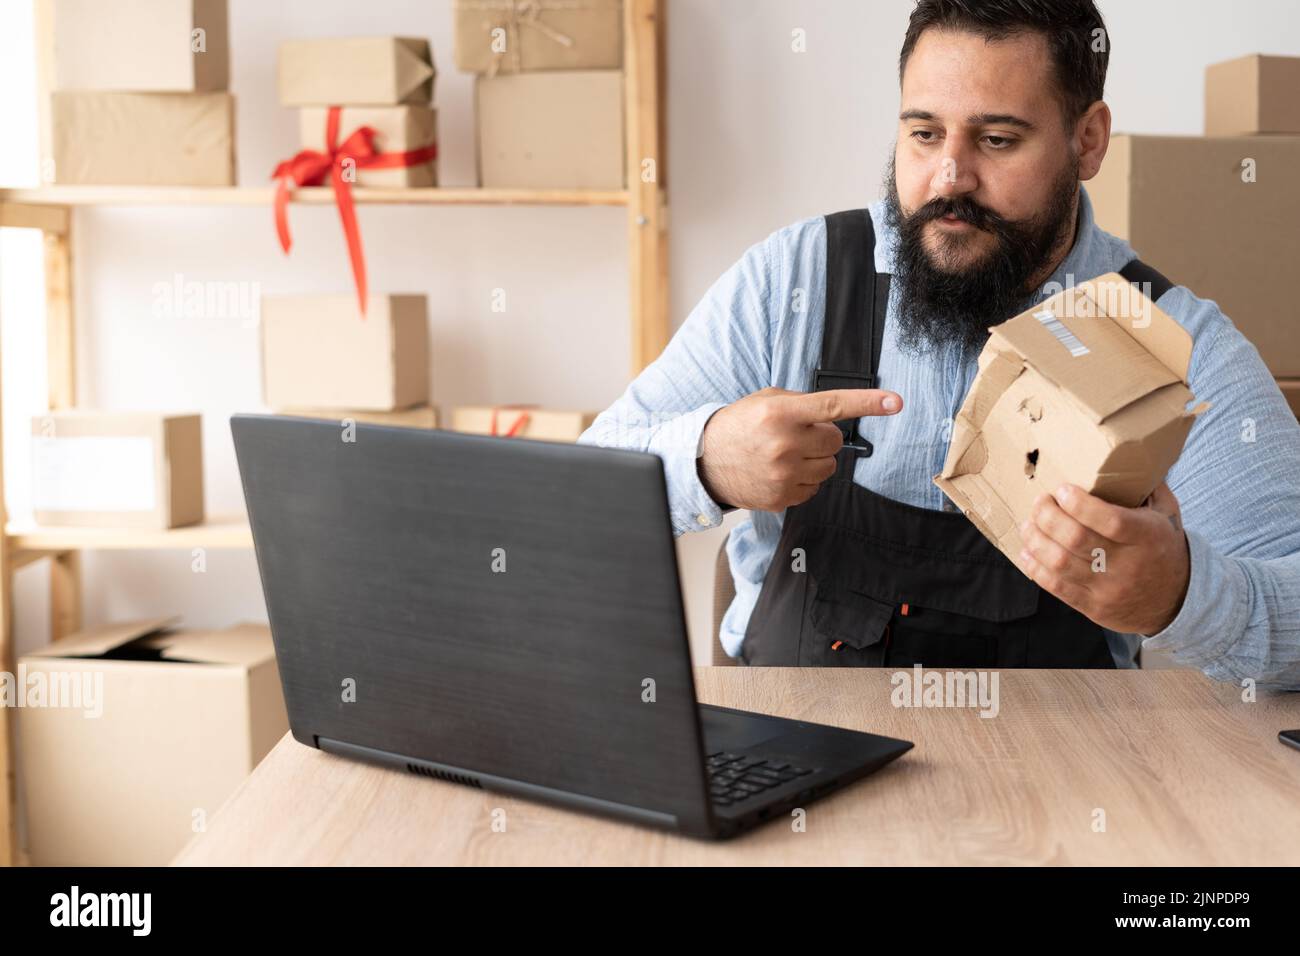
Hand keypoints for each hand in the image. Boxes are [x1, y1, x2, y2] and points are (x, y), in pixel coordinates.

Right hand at [698, 386, 902, 511]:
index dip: (868, 403)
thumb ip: (801, 404)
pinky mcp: (781, 498)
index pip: (833, 406)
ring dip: (815, 460)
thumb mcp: (765, 401)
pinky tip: (779, 472)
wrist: (704, 462)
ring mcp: (783, 475)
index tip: (895, 402)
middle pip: (834, 442)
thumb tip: (835, 414)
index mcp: (780, 413)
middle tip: (797, 435)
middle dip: (822, 438)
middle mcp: (784, 445)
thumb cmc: (738, 426)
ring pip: (828, 468)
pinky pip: (813, 489)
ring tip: (786, 455)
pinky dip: (803, 481)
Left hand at [1016, 481, 1190, 635]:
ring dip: (1036, 540)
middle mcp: (1128, 565)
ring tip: (1028, 525)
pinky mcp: (1093, 607)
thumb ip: (1149, 486)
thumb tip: (1127, 452)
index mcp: (1147, 537)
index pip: (1111, 521)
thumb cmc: (1163, 547)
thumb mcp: (1167, 514)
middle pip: (1077, 539)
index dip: (1081, 505)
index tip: (1062, 490)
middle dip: (1048, 517)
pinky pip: (1057, 588)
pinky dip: (1035, 568)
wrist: (1176, 601)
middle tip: (1039, 502)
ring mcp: (1109, 589)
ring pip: (1061, 563)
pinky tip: (1027, 552)